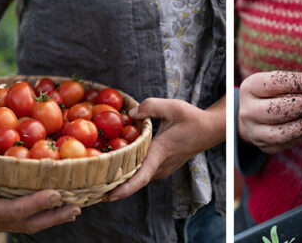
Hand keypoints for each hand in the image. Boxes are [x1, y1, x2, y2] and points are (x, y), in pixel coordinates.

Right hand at [0, 139, 78, 233]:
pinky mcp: (2, 213)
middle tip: (76, 207)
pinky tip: (60, 201)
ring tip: (76, 207)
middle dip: (52, 216)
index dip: (35, 205)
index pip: (12, 212)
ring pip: (29, 222)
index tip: (56, 194)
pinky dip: (45, 210)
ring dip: (53, 216)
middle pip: (27, 222)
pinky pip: (26, 215)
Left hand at [106, 97, 224, 201]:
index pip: (141, 177)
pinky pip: (144, 172)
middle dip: (114, 184)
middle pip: (134, 180)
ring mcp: (163, 169)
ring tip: (99, 175)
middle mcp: (160, 166)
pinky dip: (131, 171)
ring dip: (122, 177)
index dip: (124, 189)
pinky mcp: (163, 168)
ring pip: (139, 177)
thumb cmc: (192, 118)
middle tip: (91, 184)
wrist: (210, 129)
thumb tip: (130, 113)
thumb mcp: (172, 107)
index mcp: (160, 152)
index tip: (108, 196)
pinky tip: (118, 164)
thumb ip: (150, 107)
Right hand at [238, 71, 301, 153]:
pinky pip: (287, 142)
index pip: (274, 83)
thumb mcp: (276, 83)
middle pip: (277, 109)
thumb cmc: (271, 94)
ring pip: (281, 131)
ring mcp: (254, 132)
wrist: (252, 117)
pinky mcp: (266, 147)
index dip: (299, 83)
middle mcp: (248, 111)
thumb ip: (294, 83)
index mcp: (250, 88)